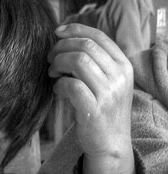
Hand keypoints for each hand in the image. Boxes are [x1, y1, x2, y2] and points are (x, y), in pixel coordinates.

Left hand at [48, 24, 134, 173]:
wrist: (110, 144)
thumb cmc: (103, 110)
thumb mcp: (108, 82)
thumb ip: (95, 62)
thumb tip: (66, 40)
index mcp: (123, 65)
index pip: (98, 36)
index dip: (75, 29)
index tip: (57, 32)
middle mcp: (119, 76)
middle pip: (85, 46)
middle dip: (61, 48)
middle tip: (50, 59)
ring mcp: (108, 93)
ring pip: (77, 61)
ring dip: (58, 64)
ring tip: (52, 73)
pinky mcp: (94, 109)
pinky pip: (70, 85)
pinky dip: (58, 85)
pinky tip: (58, 90)